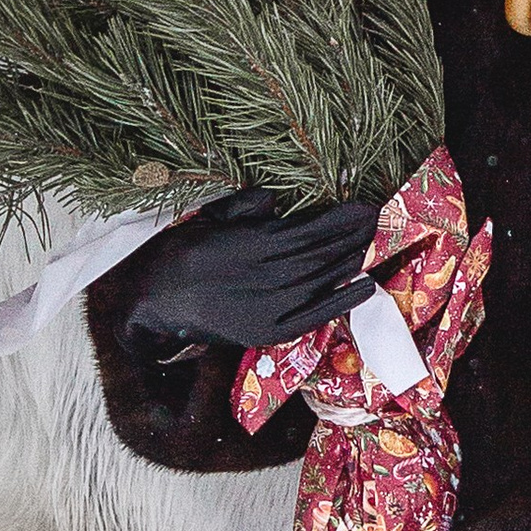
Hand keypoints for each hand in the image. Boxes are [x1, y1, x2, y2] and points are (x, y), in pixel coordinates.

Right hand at [117, 189, 381, 352]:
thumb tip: (276, 199)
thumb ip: (243, 208)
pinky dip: (341, 300)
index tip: (365, 206)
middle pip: (321, 252)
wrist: (152, 301)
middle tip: (379, 220)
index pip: (309, 228)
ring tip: (372, 244)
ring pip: (321, 280)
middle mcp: (267, 274)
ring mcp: (270, 306)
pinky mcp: (267, 331)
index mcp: (253, 243)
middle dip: (352, 235)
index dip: (340, 218)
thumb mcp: (207, 219)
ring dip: (350, 261)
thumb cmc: (177, 254)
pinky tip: (365, 286)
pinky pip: (313, 316)